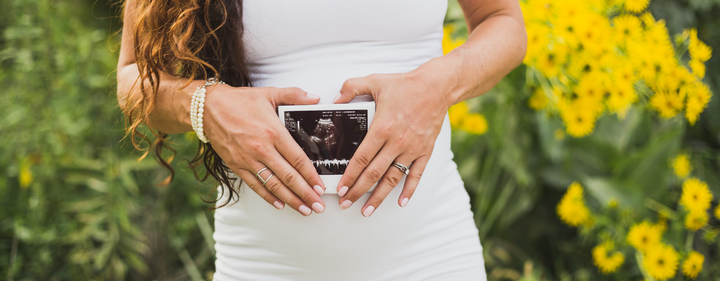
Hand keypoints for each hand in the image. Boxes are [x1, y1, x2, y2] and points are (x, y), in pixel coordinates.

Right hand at [203, 85, 325, 215]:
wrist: (207, 107)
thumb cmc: (238, 101)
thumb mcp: (269, 93)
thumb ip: (294, 95)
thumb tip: (315, 98)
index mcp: (273, 132)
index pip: (298, 159)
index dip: (311, 176)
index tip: (321, 187)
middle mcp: (262, 149)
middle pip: (289, 177)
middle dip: (306, 194)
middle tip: (318, 206)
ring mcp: (248, 160)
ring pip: (273, 185)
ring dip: (291, 200)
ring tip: (304, 210)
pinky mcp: (236, 166)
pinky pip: (255, 186)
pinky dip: (268, 197)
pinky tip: (280, 205)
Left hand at [333, 72, 449, 216]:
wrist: (437, 86)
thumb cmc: (406, 85)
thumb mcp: (374, 80)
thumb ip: (351, 88)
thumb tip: (335, 99)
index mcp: (382, 128)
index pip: (361, 158)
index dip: (349, 176)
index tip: (341, 188)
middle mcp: (397, 142)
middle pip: (373, 173)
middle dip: (357, 191)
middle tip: (346, 203)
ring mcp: (412, 149)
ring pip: (392, 179)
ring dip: (379, 196)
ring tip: (367, 210)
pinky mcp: (425, 151)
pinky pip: (416, 175)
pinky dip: (409, 190)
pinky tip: (401, 202)